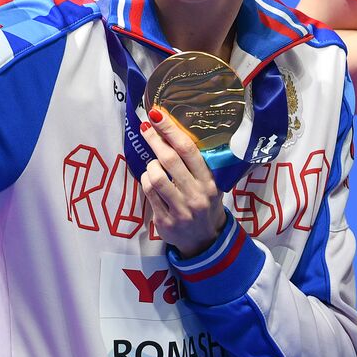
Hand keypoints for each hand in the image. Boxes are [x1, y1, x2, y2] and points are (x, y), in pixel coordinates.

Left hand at [139, 106, 227, 257]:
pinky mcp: (165, 221)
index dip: (171, 130)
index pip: (189, 150)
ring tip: (153, 164)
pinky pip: (149, 193)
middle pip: (170, 160)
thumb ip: (198, 165)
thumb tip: (174, 134)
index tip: (158, 115)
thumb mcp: (211, 185)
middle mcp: (196, 195)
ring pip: (156, 178)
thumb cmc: (207, 205)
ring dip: (150, 165)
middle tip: (145, 126)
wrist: (205, 241)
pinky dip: (146, 181)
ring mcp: (180, 209)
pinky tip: (150, 179)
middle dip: (155, 140)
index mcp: (209, 182)